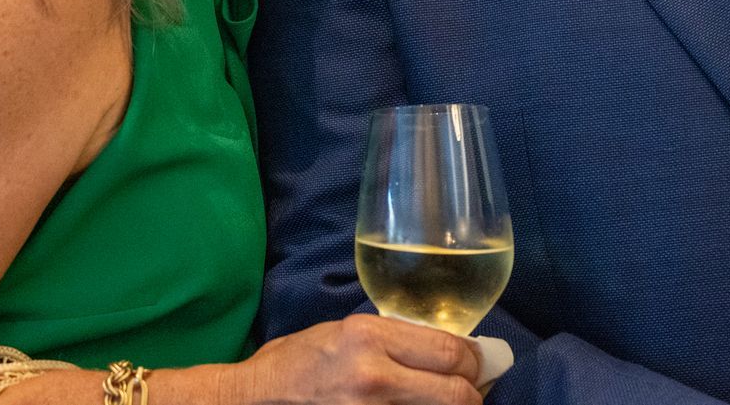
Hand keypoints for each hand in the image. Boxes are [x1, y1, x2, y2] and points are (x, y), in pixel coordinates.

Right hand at [223, 314, 483, 404]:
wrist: (253, 400)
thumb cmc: (297, 363)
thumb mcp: (346, 332)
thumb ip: (395, 339)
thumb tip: (447, 348)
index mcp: (370, 337)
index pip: (451, 352)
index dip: (475, 361)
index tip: (477, 365)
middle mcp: (374, 376)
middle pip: (457, 394)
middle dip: (470, 394)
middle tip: (468, 392)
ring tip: (442, 403)